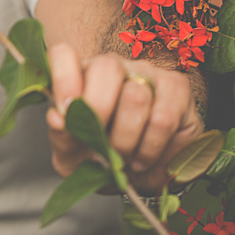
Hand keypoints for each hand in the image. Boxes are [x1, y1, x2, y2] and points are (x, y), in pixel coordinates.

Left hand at [46, 43, 204, 192]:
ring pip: (136, 97)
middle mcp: (113, 68)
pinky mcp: (177, 89)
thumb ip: (62, 137)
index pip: (65, 54)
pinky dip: (150, 148)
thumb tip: (57, 118)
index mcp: (79, 77)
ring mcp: (147, 74)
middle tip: (98, 145)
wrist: (141, 180)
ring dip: (126, 140)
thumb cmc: (101, 160)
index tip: (64, 112)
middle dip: (99, 112)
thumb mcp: (73, 157)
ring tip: (122, 159)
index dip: (63, 78)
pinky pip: (163, 118)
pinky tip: (143, 159)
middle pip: (106, 68)